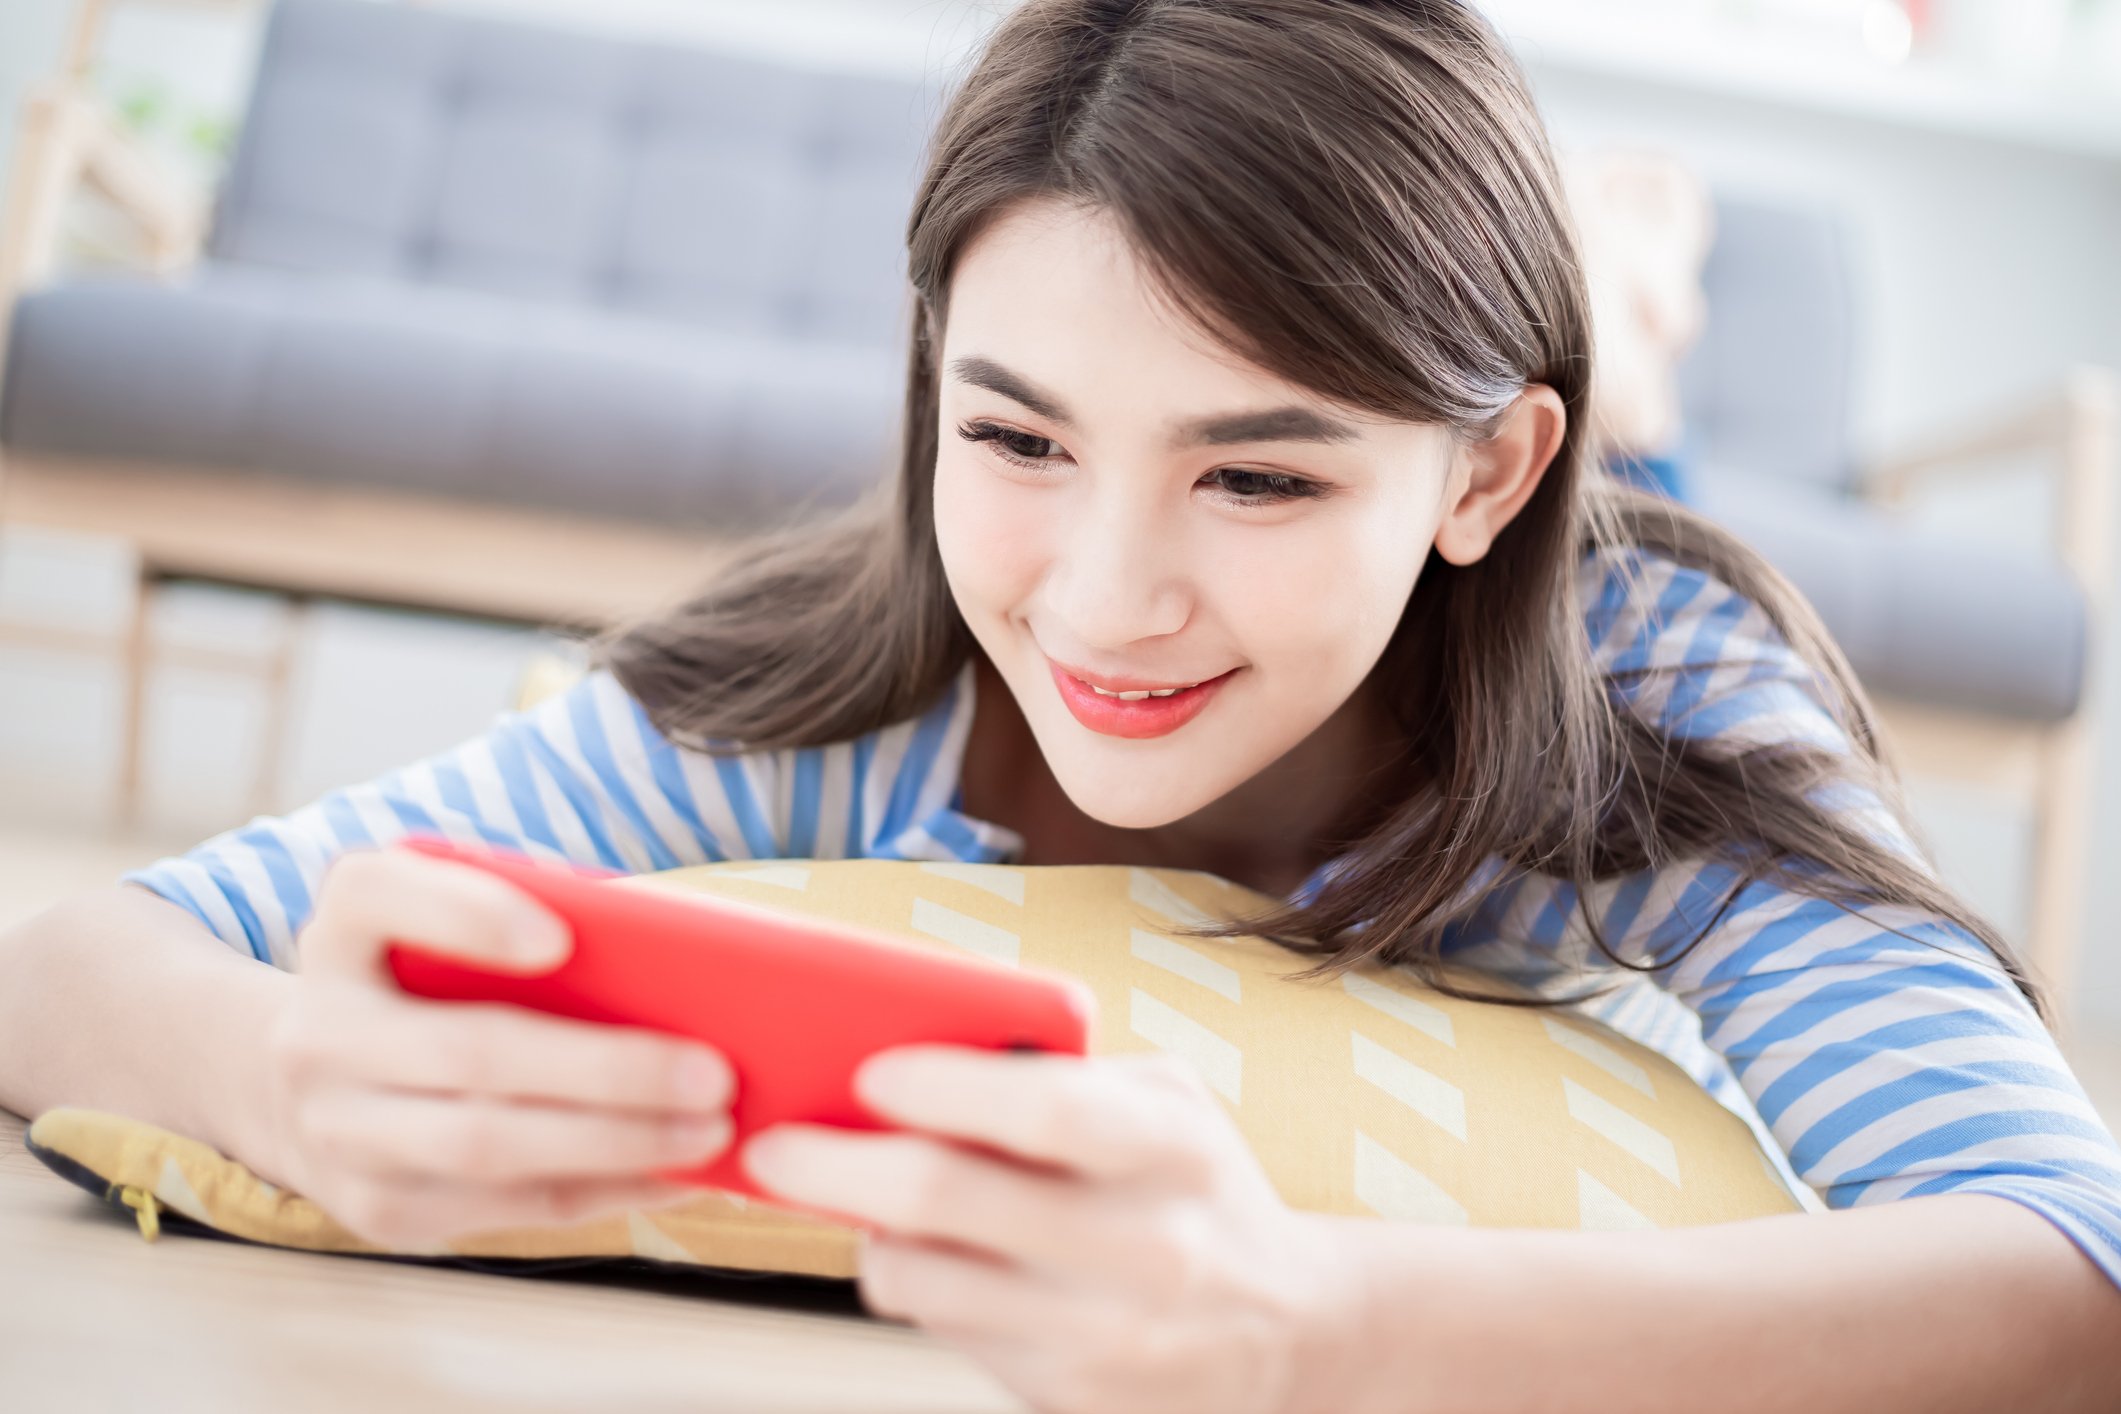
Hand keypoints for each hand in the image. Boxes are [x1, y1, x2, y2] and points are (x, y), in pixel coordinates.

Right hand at [260, 846, 736, 1249]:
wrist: (300, 1088)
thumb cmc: (421, 981)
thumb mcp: (434, 923)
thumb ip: (520, 911)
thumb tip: (667, 949)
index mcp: (341, 930)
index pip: (375, 895)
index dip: (466, 914)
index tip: (559, 934)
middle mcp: (317, 1032)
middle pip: (468, 1052)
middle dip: (602, 1067)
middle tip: (712, 1070)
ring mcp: (340, 1133)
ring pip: (490, 1144)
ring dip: (617, 1141)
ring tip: (713, 1128)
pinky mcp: (380, 1210)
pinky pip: (509, 1205)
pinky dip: (608, 1189)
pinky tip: (682, 1169)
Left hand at [741, 1046, 1361, 1413]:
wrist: (1287, 1334)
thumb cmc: (1197, 1188)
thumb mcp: (1167, 1104)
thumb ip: (1067, 1074)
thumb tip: (922, 1054)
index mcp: (1171, 1149)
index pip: (1039, 1108)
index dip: (939, 1084)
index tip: (867, 1070)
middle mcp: (1142, 1247)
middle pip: (946, 1197)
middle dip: (834, 1164)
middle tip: (774, 1145)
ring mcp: (1103, 1336)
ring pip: (920, 1277)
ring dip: (864, 1231)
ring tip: (860, 1198)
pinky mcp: (1068, 1399)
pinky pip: (942, 1330)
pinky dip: (912, 1283)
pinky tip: (929, 1254)